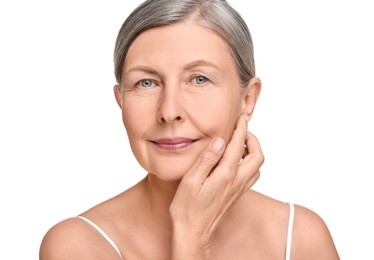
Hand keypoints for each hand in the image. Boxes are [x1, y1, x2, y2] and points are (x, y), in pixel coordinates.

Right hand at [169, 114, 263, 258]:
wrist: (193, 233)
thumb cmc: (187, 209)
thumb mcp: (191, 181)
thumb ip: (206, 159)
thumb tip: (219, 141)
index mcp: (225, 175)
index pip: (238, 145)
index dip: (241, 128)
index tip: (241, 117)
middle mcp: (236, 181)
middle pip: (258, 156)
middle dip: (252, 139)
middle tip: (241, 130)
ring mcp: (238, 189)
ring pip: (256, 166)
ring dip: (252, 151)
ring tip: (238, 144)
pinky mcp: (236, 195)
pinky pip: (251, 175)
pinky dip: (248, 162)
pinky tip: (234, 162)